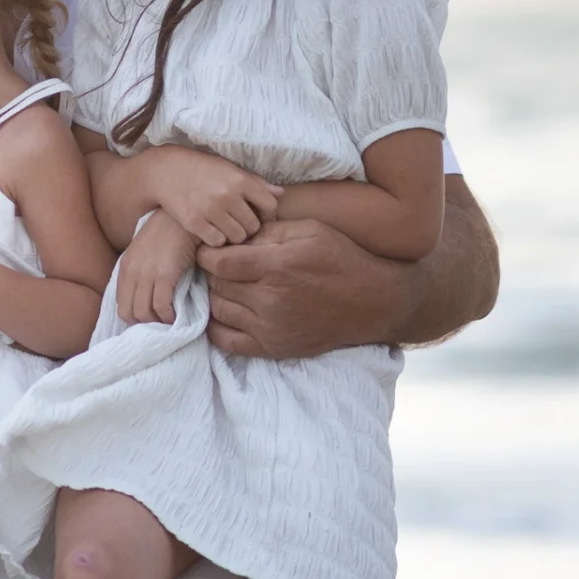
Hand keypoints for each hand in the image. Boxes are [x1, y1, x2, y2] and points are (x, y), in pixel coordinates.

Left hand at [116, 213, 197, 326]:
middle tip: (161, 325)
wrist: (182, 217)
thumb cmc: (168, 235)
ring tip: (169, 321)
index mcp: (125, 268)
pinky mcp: (164, 274)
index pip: (121, 305)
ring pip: (144, 313)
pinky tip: (176, 315)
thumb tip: (145, 298)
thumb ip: (140, 273)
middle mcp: (131, 272)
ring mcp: (147, 274)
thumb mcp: (145, 253)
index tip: (150, 322)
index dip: (134, 319)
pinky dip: (168, 316)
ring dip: (158, 322)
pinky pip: (161, 306)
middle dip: (145, 325)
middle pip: (129, 313)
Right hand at [148, 146, 281, 246]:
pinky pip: (217, 242)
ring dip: (233, 236)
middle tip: (237, 223)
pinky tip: (211, 231)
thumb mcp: (229, 169)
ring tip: (225, 228)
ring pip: (237, 237)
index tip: (257, 215)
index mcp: (240, 180)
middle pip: (254, 226)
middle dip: (248, 227)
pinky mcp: (194, 222)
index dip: (267, 214)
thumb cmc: (201, 169)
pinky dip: (216, 240)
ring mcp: (210, 210)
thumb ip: (255, 183)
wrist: (165, 170)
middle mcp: (227, 195)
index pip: (270, 206)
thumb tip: (281, 194)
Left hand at [199, 219, 404, 360]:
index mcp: (278, 267)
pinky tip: (225, 313)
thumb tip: (235, 237)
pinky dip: (217, 327)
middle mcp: (270, 300)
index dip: (207, 254)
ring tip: (226, 286)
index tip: (209, 250)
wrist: (371, 303)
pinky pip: (227, 342)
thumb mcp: (310, 230)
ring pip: (218, 311)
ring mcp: (270, 328)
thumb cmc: (340, 259)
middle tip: (221, 266)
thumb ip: (269, 231)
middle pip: (216, 286)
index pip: (219, 262)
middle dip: (213, 273)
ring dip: (216, 297)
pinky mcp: (273, 348)